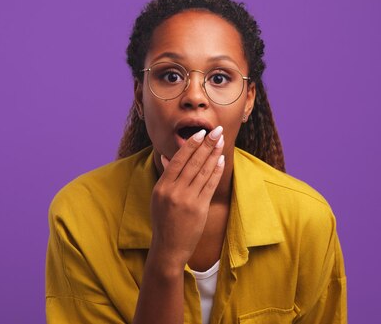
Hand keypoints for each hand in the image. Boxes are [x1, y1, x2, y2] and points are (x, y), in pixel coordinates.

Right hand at [149, 126, 224, 270]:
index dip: (191, 145)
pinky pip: (210, 185)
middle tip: (216, 131)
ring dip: (214, 154)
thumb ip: (165, 176)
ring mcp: (187, 200)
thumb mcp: (159, 197)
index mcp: (162, 187)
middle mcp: (173, 192)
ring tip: (221, 142)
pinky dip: (216, 171)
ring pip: (203, 171)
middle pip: (193, 162)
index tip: (200, 132)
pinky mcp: (199, 208)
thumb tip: (166, 155)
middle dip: (207, 144)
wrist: (168, 248)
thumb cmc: (164, 221)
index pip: (178, 160)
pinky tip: (222, 160)